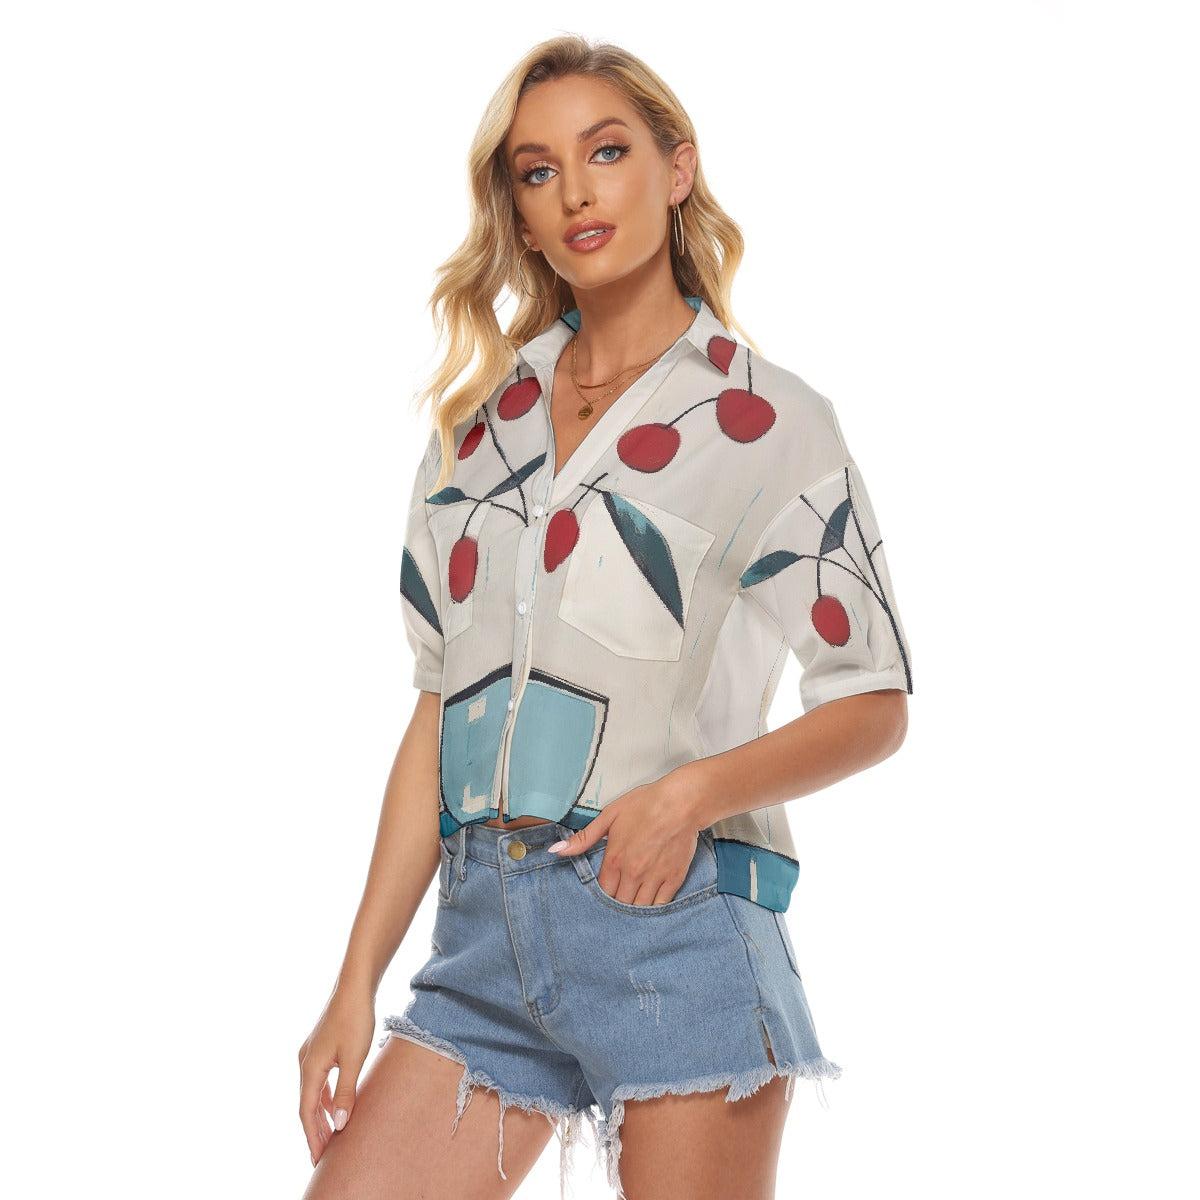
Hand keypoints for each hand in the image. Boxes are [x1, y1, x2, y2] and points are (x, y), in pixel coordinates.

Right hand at [297, 986, 375, 1166]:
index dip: (312, 1136)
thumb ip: (346, 1091)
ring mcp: (311, 1053)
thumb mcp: (355, 1058)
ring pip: (312, 1092)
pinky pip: (319, 1080)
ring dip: (319, 1114)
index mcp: (310, 1067)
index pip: (306, 1111)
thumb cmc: (356, 1018)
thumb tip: (338, 1124)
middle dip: (314, 1130)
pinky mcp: (321, 1046)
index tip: (319, 1159)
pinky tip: (333, 1104)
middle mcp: (305, 1061)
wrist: (355, 985)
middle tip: (323, 1155)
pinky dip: (324, 1096)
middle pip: (306, 1104)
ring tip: (329, 1135)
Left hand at [547, 769, 704, 905]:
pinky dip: (654, 906)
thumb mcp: (610, 815)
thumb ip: (584, 838)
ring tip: (633, 899)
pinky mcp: (674, 878)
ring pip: (639, 908)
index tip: (606, 889)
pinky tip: (651, 901)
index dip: (603, 893)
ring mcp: (654, 878)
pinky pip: (661, 904)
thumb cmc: (646, 804)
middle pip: (620, 903)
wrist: (681, 802)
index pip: (603, 891)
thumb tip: (557, 850)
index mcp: (615, 859)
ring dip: (634, 907)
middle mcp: (633, 873)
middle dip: (618, 901)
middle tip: (620, 895)